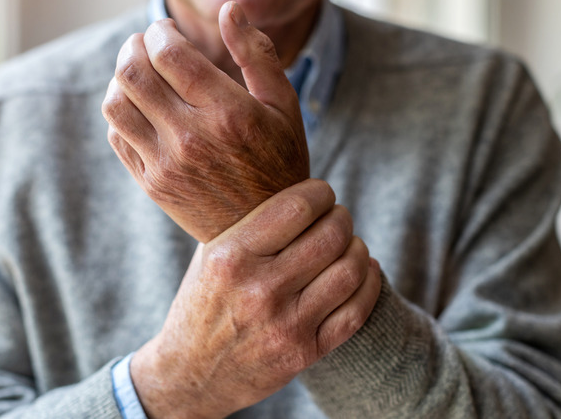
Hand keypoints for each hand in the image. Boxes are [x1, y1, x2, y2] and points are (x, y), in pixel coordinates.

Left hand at [102, 1, 308, 242]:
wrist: (264, 232)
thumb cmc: (279, 161)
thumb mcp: (283, 106)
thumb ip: (257, 54)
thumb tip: (230, 9)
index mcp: (228, 113)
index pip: (170, 54)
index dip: (160, 31)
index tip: (165, 30)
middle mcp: (192, 138)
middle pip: (134, 73)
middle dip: (133, 47)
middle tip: (145, 44)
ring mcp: (167, 165)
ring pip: (116, 103)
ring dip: (121, 78)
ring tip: (139, 73)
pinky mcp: (152, 184)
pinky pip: (117, 135)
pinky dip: (121, 112)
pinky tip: (141, 107)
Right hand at [130, 179, 381, 418]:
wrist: (191, 374)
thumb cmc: (202, 303)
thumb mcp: (209, 256)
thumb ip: (248, 224)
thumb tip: (296, 186)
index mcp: (230, 258)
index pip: (296, 207)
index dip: (320, 193)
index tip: (321, 194)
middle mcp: (259, 290)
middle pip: (331, 236)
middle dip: (342, 218)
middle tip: (337, 217)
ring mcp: (285, 325)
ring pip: (350, 270)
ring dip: (357, 248)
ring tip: (348, 244)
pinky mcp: (305, 352)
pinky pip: (356, 311)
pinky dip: (369, 283)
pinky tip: (364, 271)